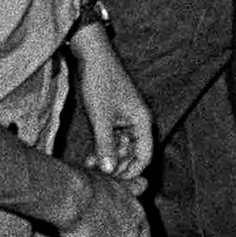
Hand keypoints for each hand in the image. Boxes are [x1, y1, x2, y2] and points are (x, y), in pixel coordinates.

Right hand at [57, 168, 147, 236]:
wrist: (74, 198)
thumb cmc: (92, 185)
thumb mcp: (115, 182)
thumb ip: (132, 187)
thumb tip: (144, 183)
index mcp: (136, 217)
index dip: (129, 233)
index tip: (115, 227)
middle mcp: (129, 236)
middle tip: (92, 223)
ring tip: (80, 226)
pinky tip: (74, 233)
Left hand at [69, 26, 153, 184]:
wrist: (91, 53)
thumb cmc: (100, 81)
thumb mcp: (101, 117)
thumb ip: (105, 146)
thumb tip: (109, 171)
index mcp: (142, 121)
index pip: (145, 155)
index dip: (132, 171)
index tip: (116, 183)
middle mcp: (138, 121)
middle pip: (134, 153)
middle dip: (118, 166)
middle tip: (99, 176)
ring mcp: (125, 118)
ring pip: (121, 147)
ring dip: (109, 157)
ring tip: (90, 166)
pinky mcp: (114, 115)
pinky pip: (113, 138)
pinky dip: (104, 147)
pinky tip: (90, 156)